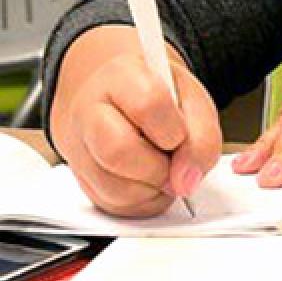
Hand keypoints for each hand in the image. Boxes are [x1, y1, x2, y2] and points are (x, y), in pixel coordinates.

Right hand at [50, 26, 221, 216]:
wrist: (121, 96)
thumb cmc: (161, 95)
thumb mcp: (193, 98)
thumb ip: (202, 136)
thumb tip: (186, 180)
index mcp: (122, 75)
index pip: (148, 104)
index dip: (173, 130)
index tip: (180, 137)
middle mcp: (90, 110)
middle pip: (118, 151)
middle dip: (159, 168)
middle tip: (174, 162)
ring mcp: (79, 148)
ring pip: (112, 188)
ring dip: (152, 190)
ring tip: (164, 169)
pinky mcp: (80, 179)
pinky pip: (111, 206)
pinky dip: (141, 202)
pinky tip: (150, 180)